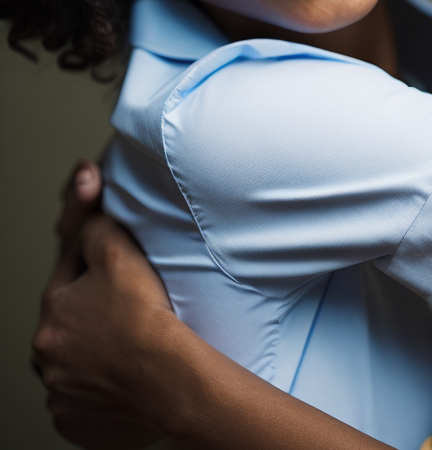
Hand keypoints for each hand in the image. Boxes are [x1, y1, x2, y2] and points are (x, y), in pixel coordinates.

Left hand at [33, 171, 173, 447]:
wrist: (170, 381)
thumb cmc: (145, 321)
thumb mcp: (119, 252)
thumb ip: (95, 227)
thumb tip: (88, 221)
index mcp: (52, 314)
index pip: (69, 271)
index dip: (96, 260)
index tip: (119, 264)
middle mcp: (48, 358)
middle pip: (72, 319)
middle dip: (93, 309)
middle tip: (129, 305)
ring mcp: (63, 394)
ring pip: (77, 359)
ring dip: (96, 349)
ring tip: (131, 340)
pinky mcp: (79, 422)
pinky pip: (87, 397)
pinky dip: (102, 386)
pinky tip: (125, 373)